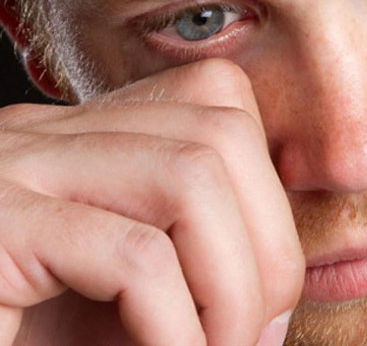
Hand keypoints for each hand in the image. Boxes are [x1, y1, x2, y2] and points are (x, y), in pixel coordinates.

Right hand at [0, 59, 304, 345]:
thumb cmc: (33, 337)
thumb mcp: (123, 301)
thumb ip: (194, 272)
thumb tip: (279, 301)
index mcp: (84, 142)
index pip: (218, 104)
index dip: (267, 192)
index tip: (267, 285)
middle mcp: (45, 137)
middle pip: (220, 133)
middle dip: (270, 243)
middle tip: (258, 332)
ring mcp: (11, 171)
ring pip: (190, 175)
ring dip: (233, 283)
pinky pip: (132, 256)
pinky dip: (177, 325)